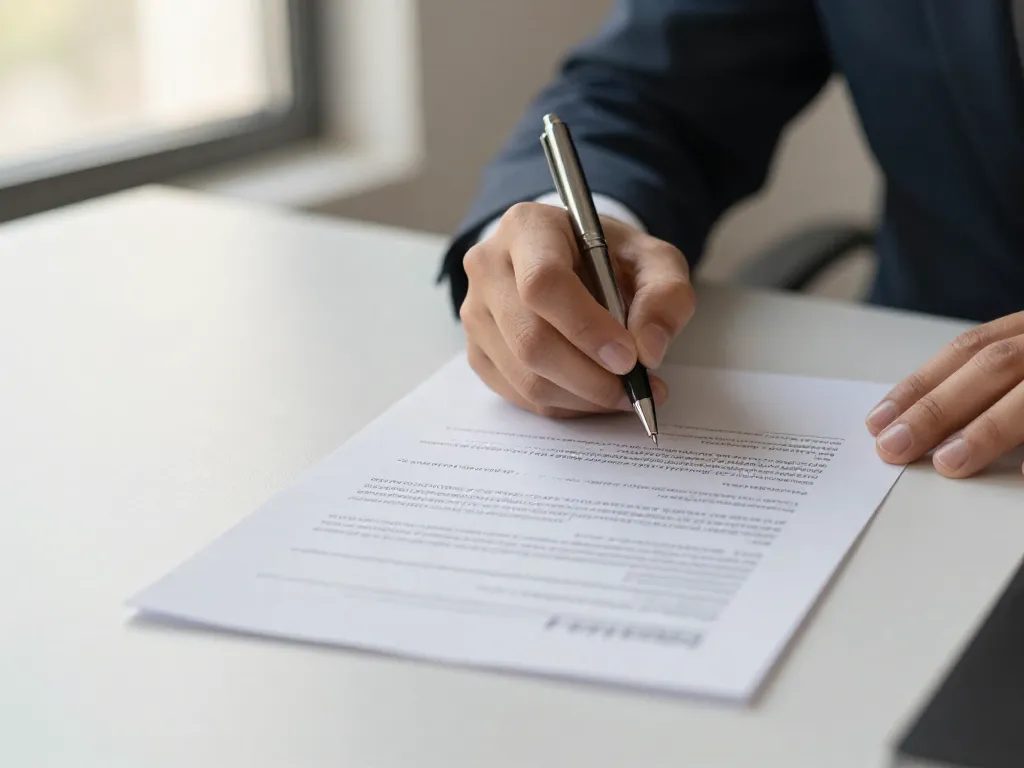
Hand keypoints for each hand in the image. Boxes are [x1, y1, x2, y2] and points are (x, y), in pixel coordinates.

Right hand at [459, 202, 694, 417]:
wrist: (574, 264)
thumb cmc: (610, 259)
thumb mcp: (654, 260)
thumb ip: (666, 295)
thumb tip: (648, 349)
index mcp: (527, 228)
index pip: (543, 283)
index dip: (586, 328)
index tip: (628, 357)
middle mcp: (488, 267)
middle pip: (530, 339)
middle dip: (590, 377)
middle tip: (635, 388)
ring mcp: (476, 312)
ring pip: (525, 375)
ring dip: (583, 397)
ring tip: (624, 393)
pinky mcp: (477, 351)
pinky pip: (519, 395)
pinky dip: (565, 405)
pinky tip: (594, 394)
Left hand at [866, 312, 1023, 476]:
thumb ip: (988, 381)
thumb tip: (918, 423)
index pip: (967, 350)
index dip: (920, 385)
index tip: (878, 421)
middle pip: (992, 367)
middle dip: (937, 409)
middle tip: (895, 448)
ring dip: (989, 430)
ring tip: (950, 463)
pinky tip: (1023, 475)